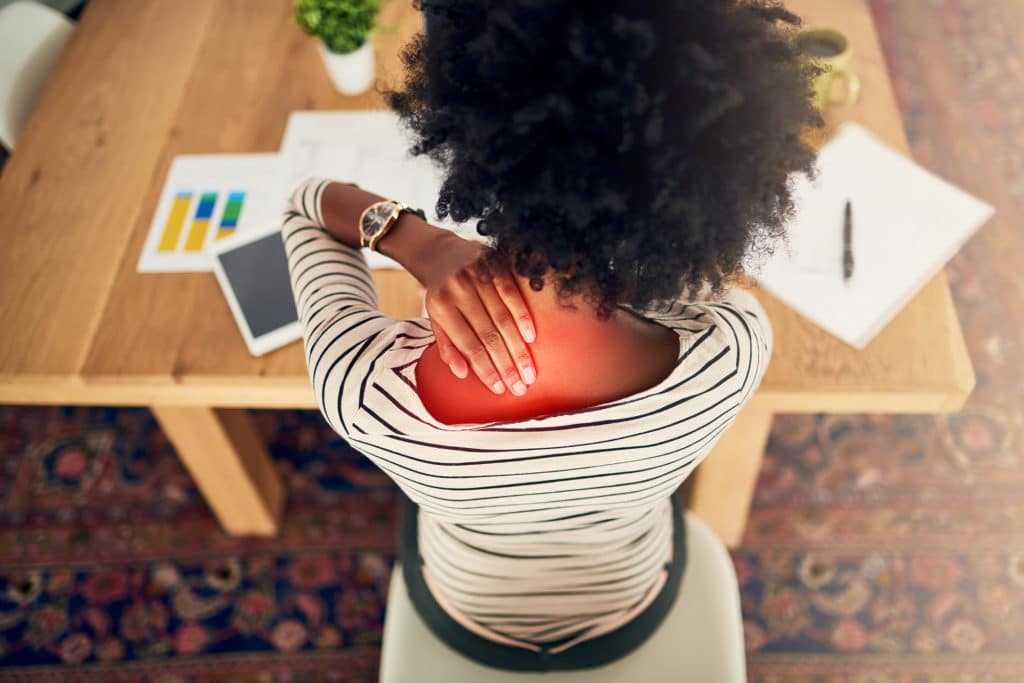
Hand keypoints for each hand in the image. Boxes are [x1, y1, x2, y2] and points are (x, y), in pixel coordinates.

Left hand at [419, 234, 536, 395]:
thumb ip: (447, 346)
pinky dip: (522, 315)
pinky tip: (531, 337)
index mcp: (441, 306)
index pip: (468, 345)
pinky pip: (512, 293)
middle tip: (521, 386)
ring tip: (529, 371)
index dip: (485, 368)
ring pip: (502, 318)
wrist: (439, 251)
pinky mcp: (493, 264)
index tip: (500, 388)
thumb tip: (463, 374)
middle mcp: (458, 290)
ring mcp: (476, 276)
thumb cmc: (440, 293)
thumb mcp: (435, 319)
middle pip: (488, 335)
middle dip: (506, 364)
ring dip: (518, 348)